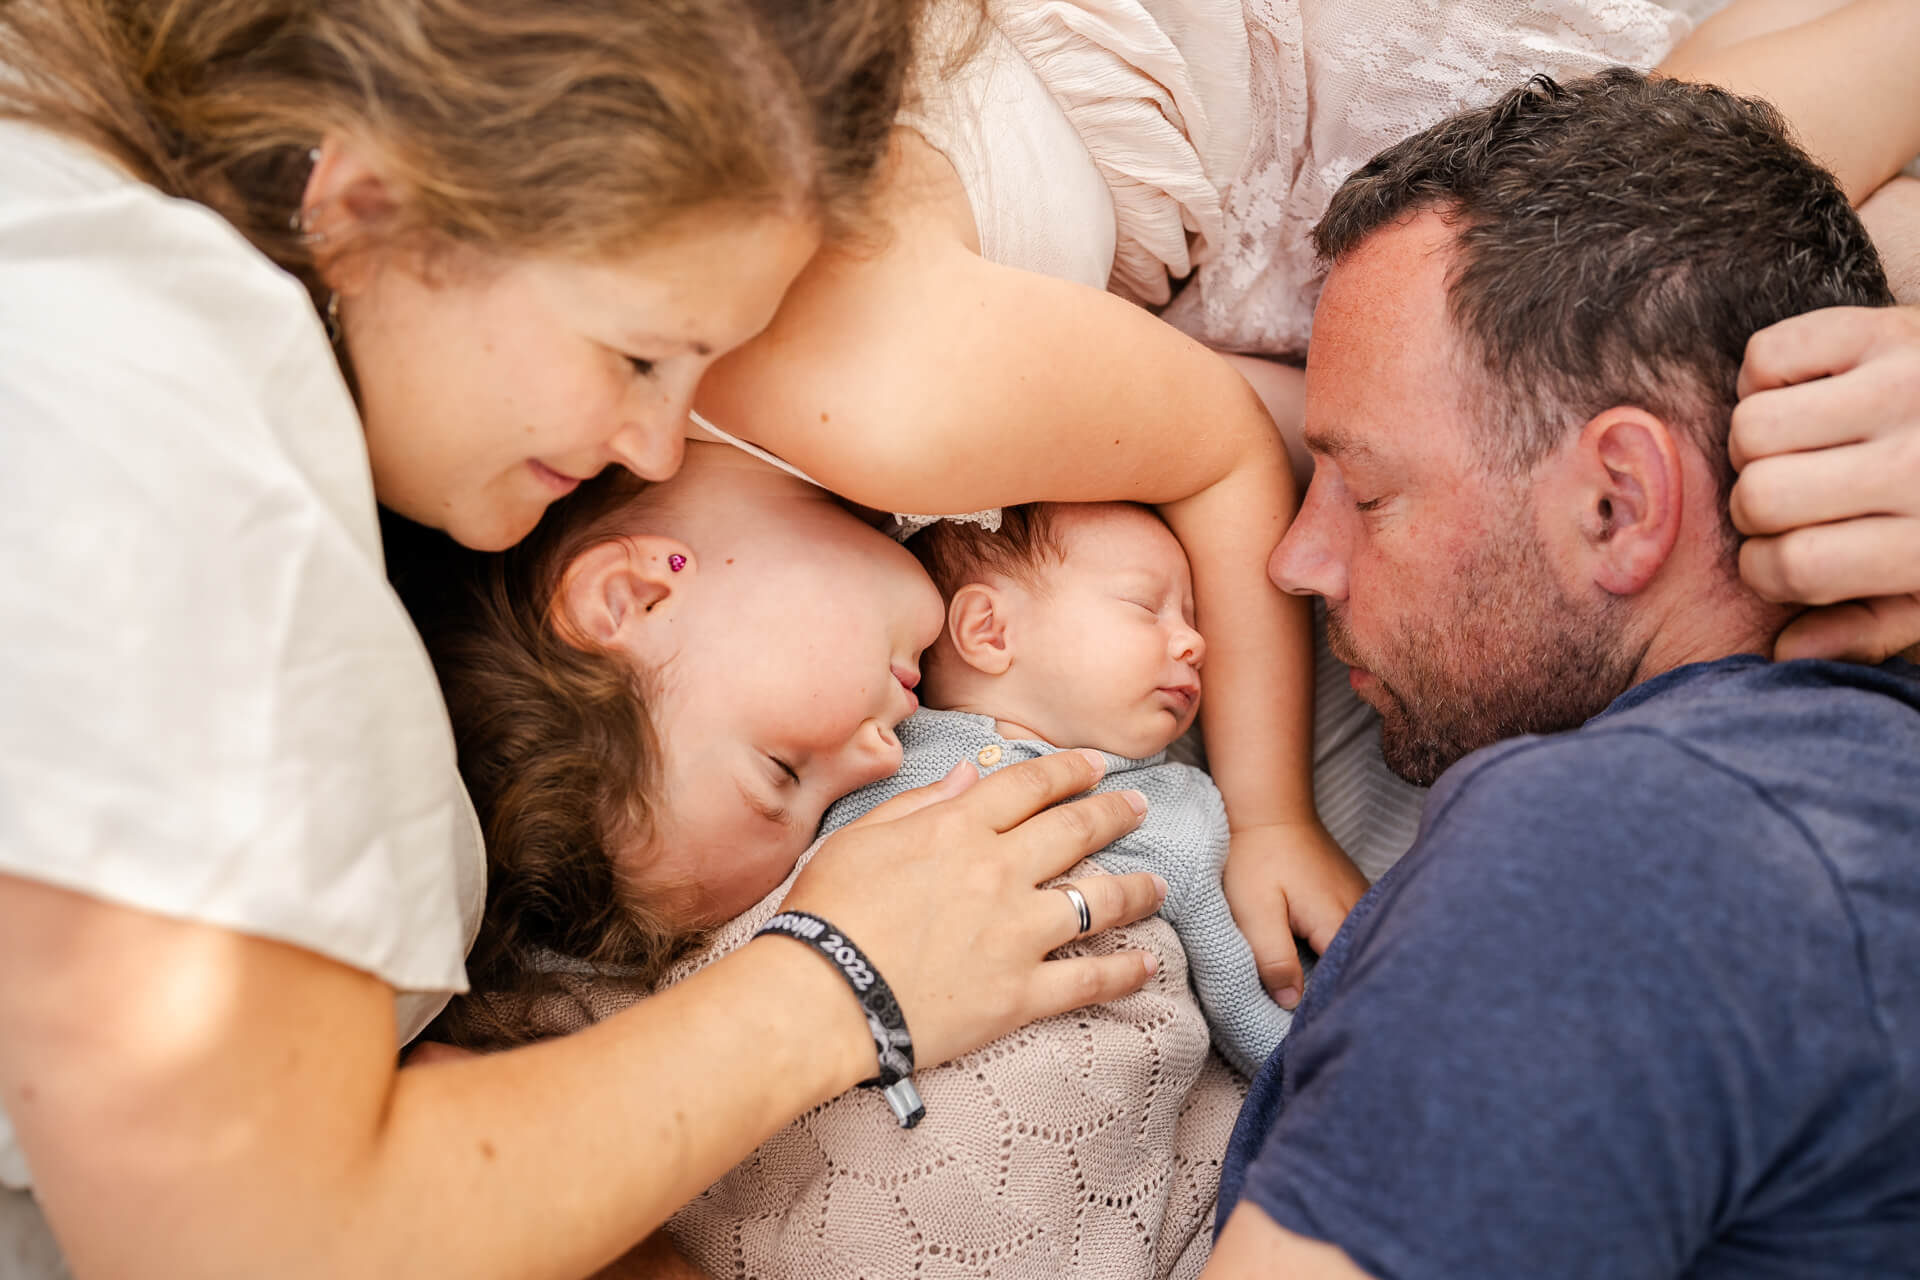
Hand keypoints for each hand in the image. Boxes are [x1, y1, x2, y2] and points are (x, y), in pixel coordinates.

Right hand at [780, 750, 1169, 1070]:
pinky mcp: (1020, 993)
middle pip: (1076, 832)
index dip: (1068, 771)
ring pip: (1099, 900)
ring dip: (1137, 888)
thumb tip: (972, 772)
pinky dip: (1125, 972)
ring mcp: (1017, 933)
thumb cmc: (826, 914)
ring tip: (1159, 883)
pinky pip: (1089, 980)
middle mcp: (999, 872)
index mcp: (958, 828)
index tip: (1095, 765)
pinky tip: (1148, 965)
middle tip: (1139, 805)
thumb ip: (921, 801)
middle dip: (1115, 813)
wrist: (819, 998)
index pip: (1030, 787)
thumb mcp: (860, 837)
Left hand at [1222, 821, 1367, 1008]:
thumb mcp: (1254, 911)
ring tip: (1324, 996)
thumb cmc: (1255, 858)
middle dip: (1341, 993)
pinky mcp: (1353, 896)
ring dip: (1343, 972)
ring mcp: (1362, 902)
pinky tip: (1324, 965)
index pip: (1347, 981)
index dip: (1329, 1007)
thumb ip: (1273, 959)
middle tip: (1318, 1019)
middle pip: (1360, 967)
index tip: (1309, 1028)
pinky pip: (1355, 935)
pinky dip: (1341, 952)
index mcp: (1339, 922)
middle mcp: (1362, 913)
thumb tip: (1292, 1004)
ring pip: (1360, 952)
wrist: (1268, 809)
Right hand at [1731, 305, 1919, 661]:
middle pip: (1760, 496)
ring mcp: (1905, 386)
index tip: (1785, 563)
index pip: (1792, 565)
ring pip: (1751, 426)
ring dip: (1758, 445)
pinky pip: (1766, 355)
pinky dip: (1766, 377)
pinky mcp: (1888, 330)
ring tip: (1801, 449)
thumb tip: (1785, 649)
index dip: (1768, 571)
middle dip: (1758, 509)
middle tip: (1794, 503)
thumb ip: (1868, 628)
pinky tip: (1808, 397)